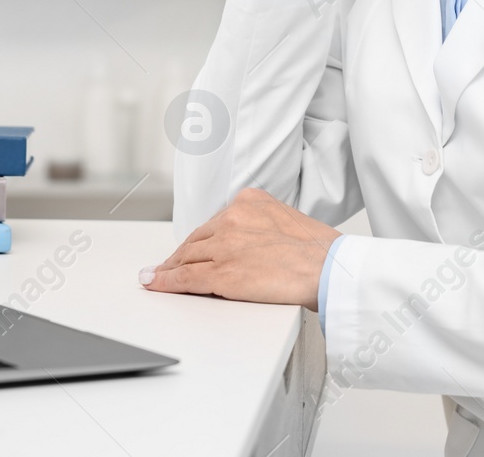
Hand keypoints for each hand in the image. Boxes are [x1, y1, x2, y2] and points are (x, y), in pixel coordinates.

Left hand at [139, 187, 339, 309]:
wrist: (328, 267)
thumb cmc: (318, 251)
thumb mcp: (287, 221)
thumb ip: (262, 227)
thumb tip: (252, 246)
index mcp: (250, 201)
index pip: (215, 223)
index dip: (199, 240)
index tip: (190, 248)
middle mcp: (233, 218)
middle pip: (196, 239)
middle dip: (180, 254)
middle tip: (166, 266)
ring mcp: (225, 245)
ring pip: (187, 257)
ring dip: (169, 268)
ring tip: (156, 276)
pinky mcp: (221, 272)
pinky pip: (185, 278)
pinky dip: (165, 281)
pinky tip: (155, 283)